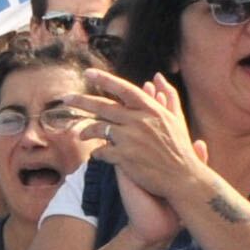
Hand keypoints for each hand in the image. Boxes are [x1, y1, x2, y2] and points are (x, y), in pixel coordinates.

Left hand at [83, 68, 205, 204]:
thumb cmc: (180, 148)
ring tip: (80, 134)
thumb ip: (167, 95)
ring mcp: (131, 139)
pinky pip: (101, 151)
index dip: (105, 79)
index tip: (88, 72)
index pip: (124, 89)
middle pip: (103, 107)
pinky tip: (96, 154)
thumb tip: (157, 76)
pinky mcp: (125, 158)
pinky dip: (96, 153)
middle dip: (81, 101)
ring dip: (86, 131)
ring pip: (99, 129)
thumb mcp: (176, 119)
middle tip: (65, 98)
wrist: (183, 178)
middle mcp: (139, 121)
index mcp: (151, 110)